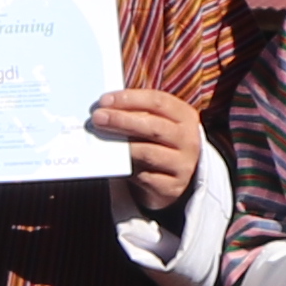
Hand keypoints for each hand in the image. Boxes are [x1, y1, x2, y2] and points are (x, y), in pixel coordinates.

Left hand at [91, 84, 205, 214]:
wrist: (172, 178)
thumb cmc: (155, 142)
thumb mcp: (153, 123)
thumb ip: (135, 113)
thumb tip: (105, 108)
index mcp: (185, 116)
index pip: (157, 101)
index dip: (129, 99)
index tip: (104, 100)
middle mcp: (188, 139)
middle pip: (153, 126)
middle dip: (121, 120)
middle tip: (97, 117)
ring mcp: (183, 164)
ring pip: (147, 152)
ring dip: (121, 145)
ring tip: (100, 139)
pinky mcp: (172, 187)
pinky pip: (144, 176)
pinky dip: (127, 169)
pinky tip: (113, 163)